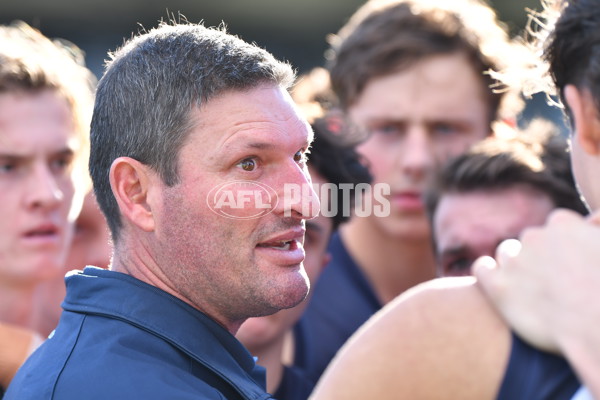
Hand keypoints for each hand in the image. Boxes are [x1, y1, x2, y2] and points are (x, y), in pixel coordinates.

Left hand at [473, 208, 599, 352]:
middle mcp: (535, 237)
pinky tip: (494, 280)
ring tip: (531, 288)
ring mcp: (514, 261)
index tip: (571, 261)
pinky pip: (481, 269)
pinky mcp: (499, 287)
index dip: (564, 245)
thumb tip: (593, 220)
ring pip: (507, 254)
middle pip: (531, 239)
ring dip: (516, 266)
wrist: (598, 328)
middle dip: (541, 256)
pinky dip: (486, 272)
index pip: (557, 225)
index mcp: (564, 224)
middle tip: (555, 281)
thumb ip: (597, 228)